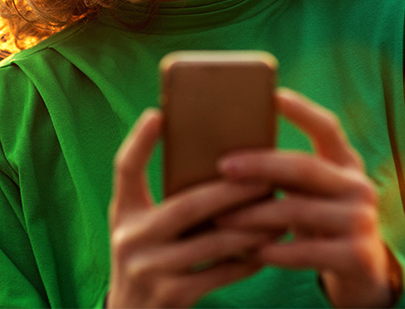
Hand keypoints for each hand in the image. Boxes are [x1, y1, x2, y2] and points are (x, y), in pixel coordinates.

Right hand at [107, 109, 272, 307]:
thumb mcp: (141, 227)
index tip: (158, 114)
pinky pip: (221, 272)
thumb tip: (221, 162)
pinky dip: (248, 258)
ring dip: (252, 225)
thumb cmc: (149, 259)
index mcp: (124, 213)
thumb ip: (164, 200)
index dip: (139, 141)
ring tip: (280, 211)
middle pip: (189, 205)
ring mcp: (149, 269)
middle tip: (268, 175)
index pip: (125, 169)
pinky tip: (270, 246)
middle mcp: (131, 239)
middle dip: (234, 190)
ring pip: (214, 241)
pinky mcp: (172, 296)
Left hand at [217, 89, 399, 307]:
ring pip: (297, 211)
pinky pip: (305, 251)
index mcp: (347, 165)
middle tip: (223, 166)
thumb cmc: (322, 226)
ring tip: (221, 219)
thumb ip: (289, 176)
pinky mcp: (358, 255)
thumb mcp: (313, 196)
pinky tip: (249, 251)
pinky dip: (273, 251)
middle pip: (304, 167)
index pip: (327, 128)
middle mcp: (359, 186)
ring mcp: (362, 220)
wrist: (363, 274)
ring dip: (254, 215)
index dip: (302, 110)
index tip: (272, 95)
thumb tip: (230, 157)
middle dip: (260, 165)